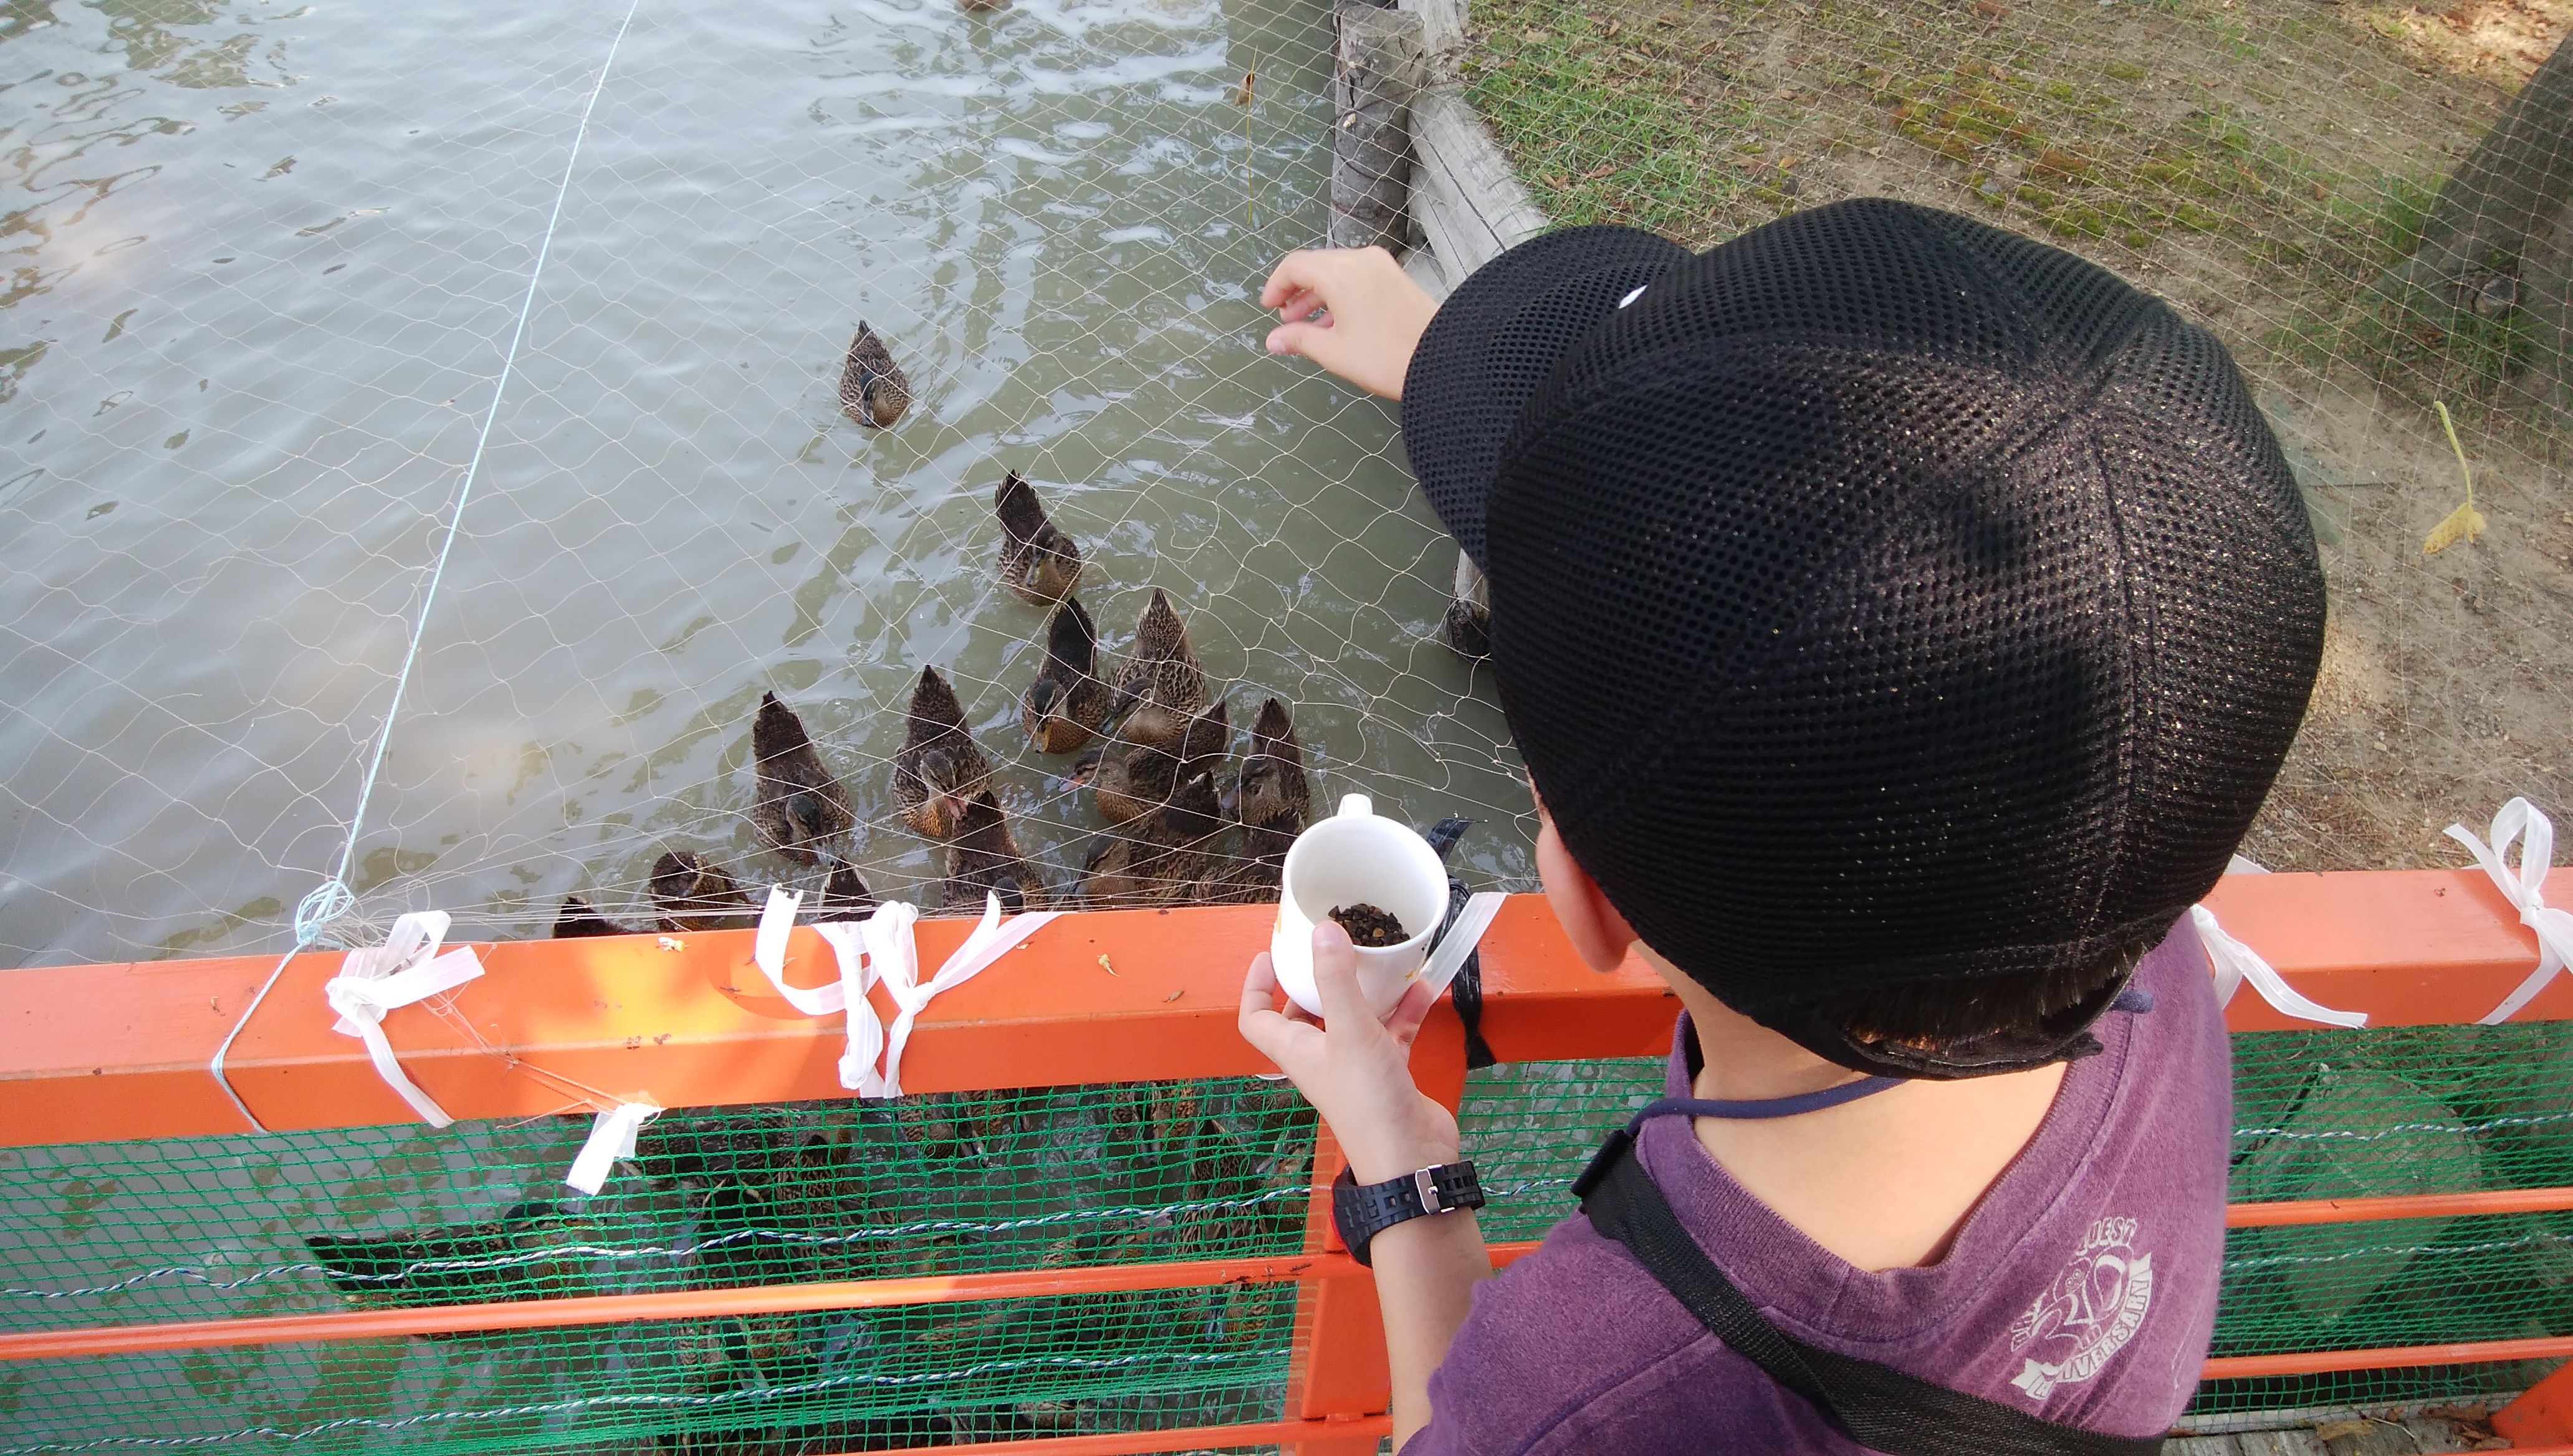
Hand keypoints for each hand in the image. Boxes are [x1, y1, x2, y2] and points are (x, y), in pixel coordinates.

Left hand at [1239, 922, 1458, 1181]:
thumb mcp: (1349, 1030)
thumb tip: (1323, 930)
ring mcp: (1355, 1065)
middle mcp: (1320, 1057)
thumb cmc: (1368, 1099)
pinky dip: (1404, 1010)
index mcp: (1295, 1050)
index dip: (1256, 985)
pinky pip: (1391, 1031)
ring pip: (1352, 1018)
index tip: (1270, 955)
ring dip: (1366, 990)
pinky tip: (1424, 988)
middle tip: (1330, 949)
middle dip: (1315, 980)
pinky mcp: (1388, 1071)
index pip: (1256, 1017)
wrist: (1411, 1156)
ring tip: (1380, 959)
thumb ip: (1336, 980)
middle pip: (1304, 1014)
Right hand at [1259, 247, 1439, 400]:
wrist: (1443, 359)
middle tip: (1286, 318)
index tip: (1269, 307)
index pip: (1296, 265)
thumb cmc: (1384, 357)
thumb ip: (1299, 340)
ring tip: (1306, 324)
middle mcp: (1360, 260)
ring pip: (1338, 272)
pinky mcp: (1395, 277)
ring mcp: (1381, 266)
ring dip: (1318, 294)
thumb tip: (1272, 340)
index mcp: (1340, 273)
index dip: (1276, 285)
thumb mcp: (1335, 352)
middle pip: (1317, 265)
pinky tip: (1334, 323)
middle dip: (1297, 290)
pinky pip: (1358, 278)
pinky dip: (1340, 294)